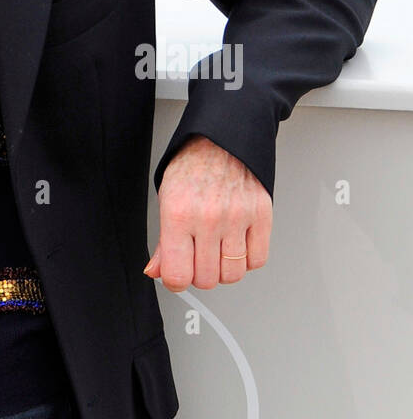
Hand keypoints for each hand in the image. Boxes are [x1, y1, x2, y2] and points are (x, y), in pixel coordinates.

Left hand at [145, 134, 271, 289]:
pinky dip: (247, 259)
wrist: (221, 138)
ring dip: (224, 268)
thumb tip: (157, 271)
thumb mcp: (167, 198)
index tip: (178, 274)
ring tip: (217, 248)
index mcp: (178, 213)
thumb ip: (163, 241)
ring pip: (233, 275)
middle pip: (207, 279)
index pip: (178, 274)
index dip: (176, 280)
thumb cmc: (192, 165)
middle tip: (197, 256)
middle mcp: (208, 217)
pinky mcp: (261, 215)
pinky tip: (236, 242)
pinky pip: (257, 261)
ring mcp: (237, 217)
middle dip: (200, 273)